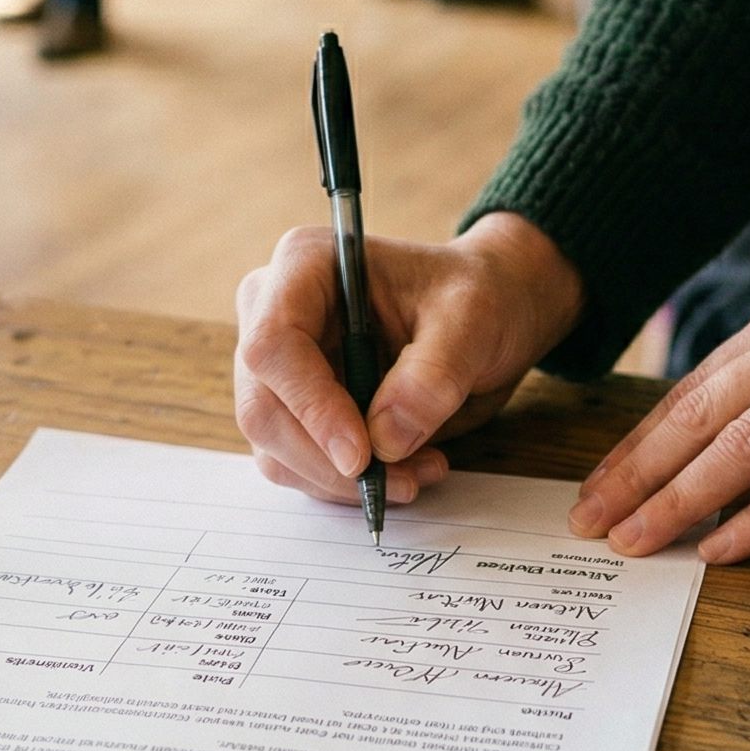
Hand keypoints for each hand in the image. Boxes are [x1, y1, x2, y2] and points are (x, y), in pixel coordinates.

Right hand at [235, 212, 584, 504]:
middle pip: (263, 406)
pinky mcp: (295, 407)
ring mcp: (280, 365)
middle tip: (399, 481)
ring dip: (341, 480)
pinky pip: (297, 464)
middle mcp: (274, 312)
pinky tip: (404, 469)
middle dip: (327, 460)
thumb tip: (386, 439)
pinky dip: (345, 484)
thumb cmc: (476, 297)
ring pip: (275, 447)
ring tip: (419, 470)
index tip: (362, 455)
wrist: (486, 312)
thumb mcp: (474, 321)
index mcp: (306, 266)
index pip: (274, 344)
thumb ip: (434, 375)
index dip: (310, 405)